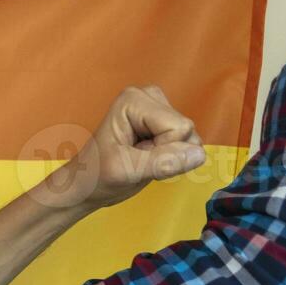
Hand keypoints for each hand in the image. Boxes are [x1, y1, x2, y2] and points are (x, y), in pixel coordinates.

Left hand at [47, 84, 206, 210]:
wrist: (85, 187)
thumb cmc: (97, 177)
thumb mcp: (127, 171)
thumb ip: (163, 162)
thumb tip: (199, 154)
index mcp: (135, 100)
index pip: (178, 128)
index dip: (161, 150)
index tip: (133, 156)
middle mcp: (149, 97)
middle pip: (186, 130)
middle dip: (166, 152)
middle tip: (136, 159)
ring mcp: (159, 110)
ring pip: (190, 139)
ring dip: (169, 157)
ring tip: (140, 159)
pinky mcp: (165, 124)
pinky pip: (188, 145)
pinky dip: (171, 158)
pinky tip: (148, 158)